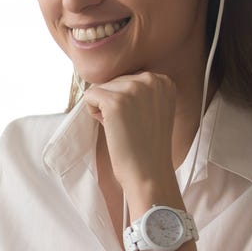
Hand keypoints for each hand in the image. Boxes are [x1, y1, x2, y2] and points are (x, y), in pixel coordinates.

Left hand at [81, 71, 177, 195]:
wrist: (149, 172)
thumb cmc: (146, 145)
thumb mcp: (153, 108)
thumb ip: (140, 91)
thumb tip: (110, 80)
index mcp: (162, 80)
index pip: (127, 78)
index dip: (126, 101)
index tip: (138, 119)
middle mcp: (151, 79)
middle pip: (113, 81)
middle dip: (113, 103)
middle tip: (129, 126)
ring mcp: (133, 89)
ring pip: (100, 88)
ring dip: (103, 108)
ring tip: (122, 127)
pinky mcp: (115, 101)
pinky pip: (89, 95)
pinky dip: (93, 112)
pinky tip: (110, 127)